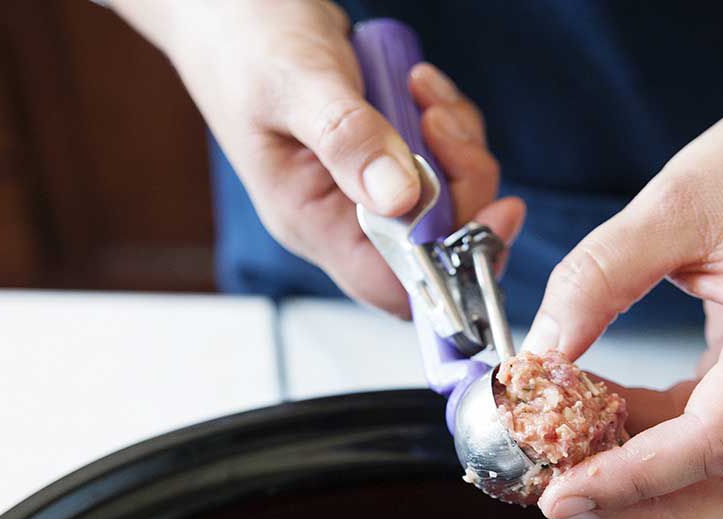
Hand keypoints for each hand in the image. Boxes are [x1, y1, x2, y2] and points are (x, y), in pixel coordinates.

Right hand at [110, 0, 524, 314]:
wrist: (227, 3)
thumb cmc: (244, 40)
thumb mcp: (296, 85)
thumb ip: (348, 140)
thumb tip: (402, 201)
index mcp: (311, 222)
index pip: (395, 286)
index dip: (455, 267)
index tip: (495, 213)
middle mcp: (340, 215)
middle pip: (437, 242)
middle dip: (462, 185)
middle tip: (441, 123)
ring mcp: (362, 184)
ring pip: (448, 195)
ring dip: (456, 144)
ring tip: (422, 92)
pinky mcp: (381, 152)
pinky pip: (441, 156)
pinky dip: (447, 121)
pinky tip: (418, 84)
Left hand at [527, 58, 722, 518]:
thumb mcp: (670, 201)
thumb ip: (599, 275)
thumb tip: (540, 354)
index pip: (718, 439)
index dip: (635, 479)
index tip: (559, 492)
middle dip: (651, 516)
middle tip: (563, 501)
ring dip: (652, 493)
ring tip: (569, 464)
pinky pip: (719, 448)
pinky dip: (657, 453)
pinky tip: (600, 422)